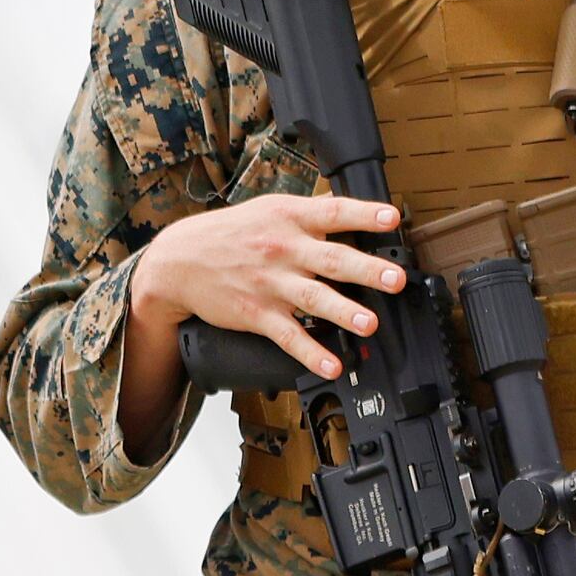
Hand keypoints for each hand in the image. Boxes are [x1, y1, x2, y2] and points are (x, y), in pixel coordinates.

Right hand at [130, 190, 408, 381]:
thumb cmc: (230, 233)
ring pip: (313, 298)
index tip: (392, 218)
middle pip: (332, 259)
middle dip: (366, 270)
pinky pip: (288, 336)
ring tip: (369, 323)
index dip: (364, 214)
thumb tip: (351, 211)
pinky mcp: (257, 313)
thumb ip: (310, 213)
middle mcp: (283, 249)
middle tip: (395, 279)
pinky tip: (331, 365)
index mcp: (289, 218)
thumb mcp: (268, 209)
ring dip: (343, 311)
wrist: (179, 260)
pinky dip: (310, 353)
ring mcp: (271, 283)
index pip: (333, 212)